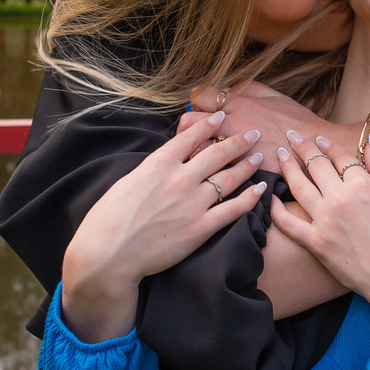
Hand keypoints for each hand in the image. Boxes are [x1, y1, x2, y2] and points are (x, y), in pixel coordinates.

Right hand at [61, 111, 266, 341]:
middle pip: (217, 154)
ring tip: (259, 156)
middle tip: (254, 133)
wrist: (109, 253)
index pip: (190, 137)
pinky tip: (260, 189)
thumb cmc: (108, 219)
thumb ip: (151, 170)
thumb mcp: (127, 181)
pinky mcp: (201, 228)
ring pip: (230, 178)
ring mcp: (193, 203)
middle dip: (238, 142)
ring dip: (248, 165)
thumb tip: (166, 162)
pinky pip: (233, 209)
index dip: (209, 125)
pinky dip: (250, 198)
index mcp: (158, 164)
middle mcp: (180, 179)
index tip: (221, 116)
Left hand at [186, 82, 350, 171]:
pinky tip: (214, 167)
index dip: (199, 103)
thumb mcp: (272, 95)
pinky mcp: (236, 167)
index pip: (199, 96)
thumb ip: (245, 88)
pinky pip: (210, 167)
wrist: (313, 148)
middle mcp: (230, 123)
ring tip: (201, 150)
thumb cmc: (295, 121)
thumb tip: (226, 86)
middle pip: (188, 121)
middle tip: (196, 132)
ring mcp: (231, 147)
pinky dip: (208, 166)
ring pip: (194, 147)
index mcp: (237, 102)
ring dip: (194, 148)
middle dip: (189, 126)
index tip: (204, 109)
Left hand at [270, 129, 369, 369]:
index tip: (318, 138)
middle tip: (292, 136)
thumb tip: (369, 141)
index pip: (339, 156)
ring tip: (281, 154)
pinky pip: (288, 223)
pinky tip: (270, 197)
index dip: (327, 145)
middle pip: (315, 165)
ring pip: (298, 186)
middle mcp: (340, 199)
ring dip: (287, 167)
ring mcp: (324, 221)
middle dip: (302, 147)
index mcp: (363, 185)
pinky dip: (275, 209)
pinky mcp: (315, 243)